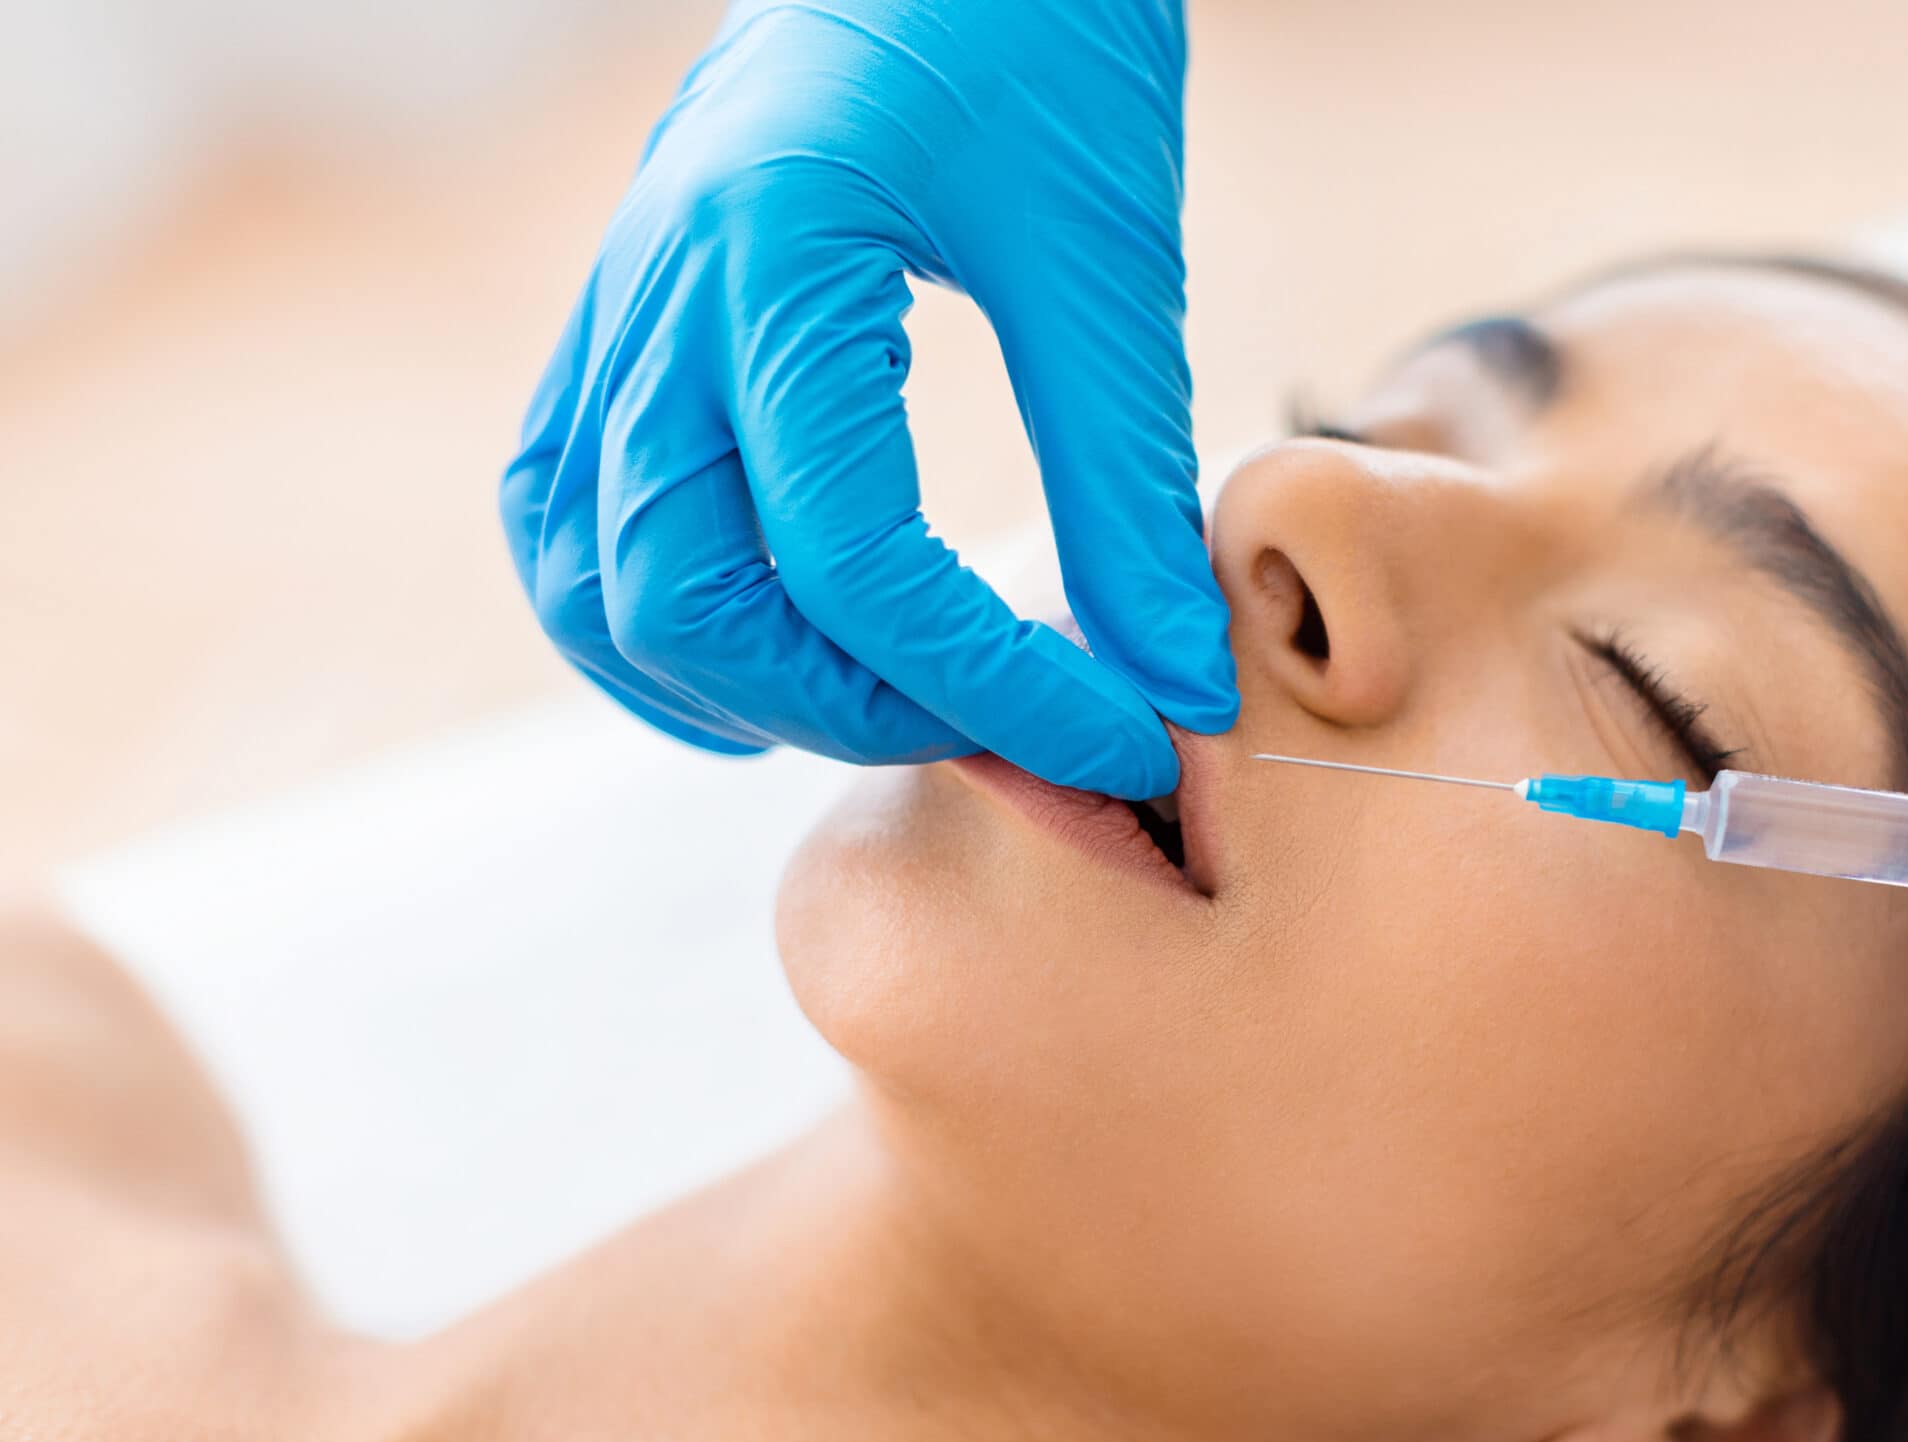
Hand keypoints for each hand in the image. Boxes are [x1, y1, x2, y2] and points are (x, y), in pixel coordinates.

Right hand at [499, 0, 1234, 798]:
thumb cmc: (1035, 43)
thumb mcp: (1106, 261)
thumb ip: (1128, 484)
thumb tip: (1176, 687)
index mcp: (776, 261)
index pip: (853, 563)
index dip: (996, 691)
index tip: (1127, 739)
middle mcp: (660, 297)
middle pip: (687, 604)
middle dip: (856, 710)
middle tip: (1009, 725)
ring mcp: (617, 314)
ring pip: (594, 584)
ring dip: (736, 689)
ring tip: (893, 708)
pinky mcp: (617, 327)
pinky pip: (564, 515)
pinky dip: (646, 620)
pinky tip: (766, 653)